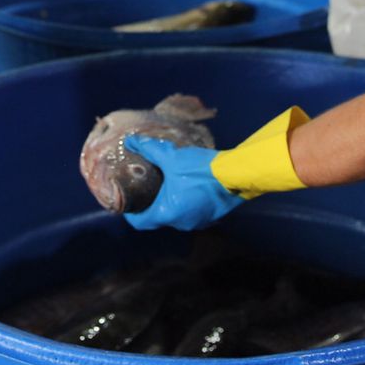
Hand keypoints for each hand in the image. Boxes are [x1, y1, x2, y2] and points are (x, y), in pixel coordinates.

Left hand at [121, 135, 242, 230]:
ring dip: (168, 203)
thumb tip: (130, 141)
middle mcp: (180, 223)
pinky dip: (184, 202)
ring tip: (165, 184)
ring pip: (175, 215)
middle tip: (145, 187)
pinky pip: (190, 212)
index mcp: (167, 213)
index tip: (127, 200)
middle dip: (150, 204)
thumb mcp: (172, 157)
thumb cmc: (201, 169)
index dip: (131, 212)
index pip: (140, 222)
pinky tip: (185, 186)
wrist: (237, 175)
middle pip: (157, 218)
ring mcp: (197, 222)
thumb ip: (149, 149)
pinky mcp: (209, 217)